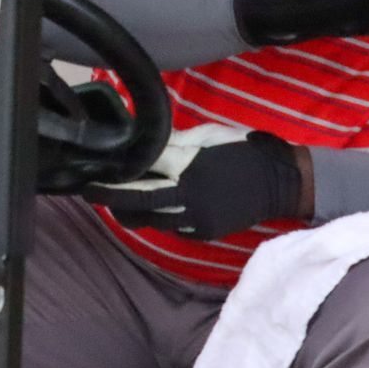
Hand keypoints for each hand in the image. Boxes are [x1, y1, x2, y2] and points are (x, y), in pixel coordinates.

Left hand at [83, 132, 304, 240]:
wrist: (279, 182)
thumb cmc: (242, 149)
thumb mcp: (207, 134)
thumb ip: (174, 142)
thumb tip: (145, 144)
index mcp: (190, 167)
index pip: (143, 168)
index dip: (117, 171)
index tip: (95, 169)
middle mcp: (189, 197)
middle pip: (138, 201)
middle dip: (110, 197)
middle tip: (89, 191)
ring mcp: (196, 219)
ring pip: (151, 219)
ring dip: (130, 210)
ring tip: (112, 200)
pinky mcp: (203, 233)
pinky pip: (171, 227)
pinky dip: (157, 217)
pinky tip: (149, 207)